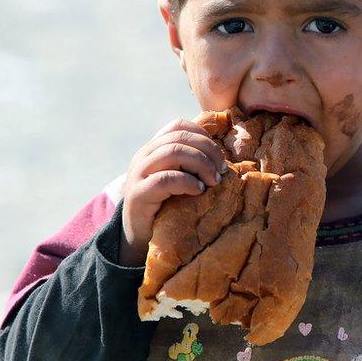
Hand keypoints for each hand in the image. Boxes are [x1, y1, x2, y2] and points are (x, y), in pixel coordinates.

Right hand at [118, 119, 227, 265]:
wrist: (138, 234)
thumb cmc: (166, 205)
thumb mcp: (178, 178)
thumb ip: (190, 163)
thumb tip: (223, 157)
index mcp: (153, 148)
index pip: (178, 126)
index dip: (202, 135)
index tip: (218, 156)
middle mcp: (143, 156)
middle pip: (180, 137)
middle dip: (208, 150)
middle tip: (221, 170)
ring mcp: (138, 173)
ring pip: (173, 152)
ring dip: (201, 164)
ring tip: (213, 181)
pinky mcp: (138, 194)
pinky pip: (166, 179)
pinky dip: (188, 182)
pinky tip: (199, 190)